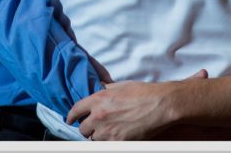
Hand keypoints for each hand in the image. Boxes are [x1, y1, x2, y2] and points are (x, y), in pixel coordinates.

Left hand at [68, 69, 207, 140]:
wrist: (160, 105)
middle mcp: (99, 116)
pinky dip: (110, 142)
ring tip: (110, 131)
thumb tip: (99, 89)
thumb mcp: (120, 86)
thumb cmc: (143, 93)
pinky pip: (107, 145)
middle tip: (95, 126)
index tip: (70, 120)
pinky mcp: (118, 142)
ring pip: (94, 139)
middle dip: (87, 128)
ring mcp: (107, 132)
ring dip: (99, 136)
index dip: (71, 116)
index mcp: (98, 99)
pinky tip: (118, 136)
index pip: (75, 110)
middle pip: (82, 129)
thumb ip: (106, 90)